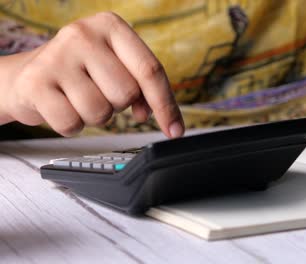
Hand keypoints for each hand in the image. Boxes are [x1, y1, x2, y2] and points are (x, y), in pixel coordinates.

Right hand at [0, 12, 183, 137]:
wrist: (27, 76)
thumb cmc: (80, 73)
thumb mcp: (114, 68)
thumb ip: (142, 86)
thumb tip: (161, 117)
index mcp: (111, 26)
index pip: (150, 69)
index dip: (165, 105)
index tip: (175, 130)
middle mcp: (84, 34)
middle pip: (126, 93)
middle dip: (117, 105)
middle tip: (98, 93)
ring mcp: (57, 56)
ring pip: (101, 112)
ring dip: (94, 116)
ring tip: (78, 99)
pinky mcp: (35, 82)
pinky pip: (72, 123)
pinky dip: (72, 126)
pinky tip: (62, 107)